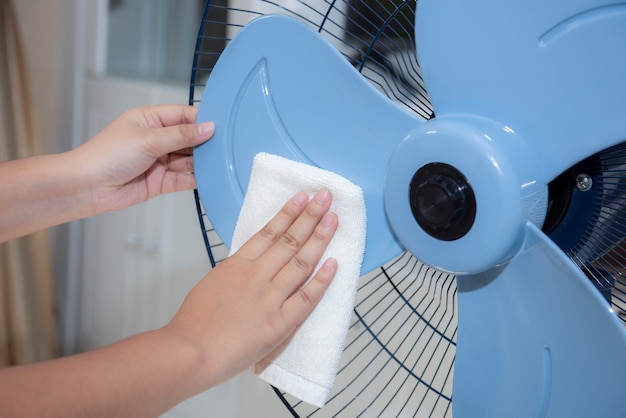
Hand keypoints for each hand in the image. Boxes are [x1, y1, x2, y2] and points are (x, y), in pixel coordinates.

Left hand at [74, 104, 214, 213]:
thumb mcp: (148, 139)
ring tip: (219, 163)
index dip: (201, 121)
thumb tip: (207, 128)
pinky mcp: (160, 181)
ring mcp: (159, 161)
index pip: (182, 116)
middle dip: (204, 143)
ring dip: (202, 162)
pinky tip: (208, 178)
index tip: (220, 126)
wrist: (87, 187)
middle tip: (224, 147)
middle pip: (188, 139)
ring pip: (188, 160)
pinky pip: (184, 179)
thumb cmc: (106, 156)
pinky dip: (196, 179)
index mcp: (150, 120)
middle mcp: (156, 139)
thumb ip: (181, 135)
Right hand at [167, 189, 338, 388]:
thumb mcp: (212, 284)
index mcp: (236, 265)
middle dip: (310, 217)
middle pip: (289, 241)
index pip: (269, 232)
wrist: (189, 353)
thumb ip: (236, 272)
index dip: (289, 212)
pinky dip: (322, 281)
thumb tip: (252, 265)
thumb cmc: (194, 324)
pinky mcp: (279, 323)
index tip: (303, 197)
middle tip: (327, 198)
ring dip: (320, 239)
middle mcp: (256, 276)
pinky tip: (335, 264)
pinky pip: (306, 298)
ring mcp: (269, 298)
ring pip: (301, 263)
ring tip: (334, 220)